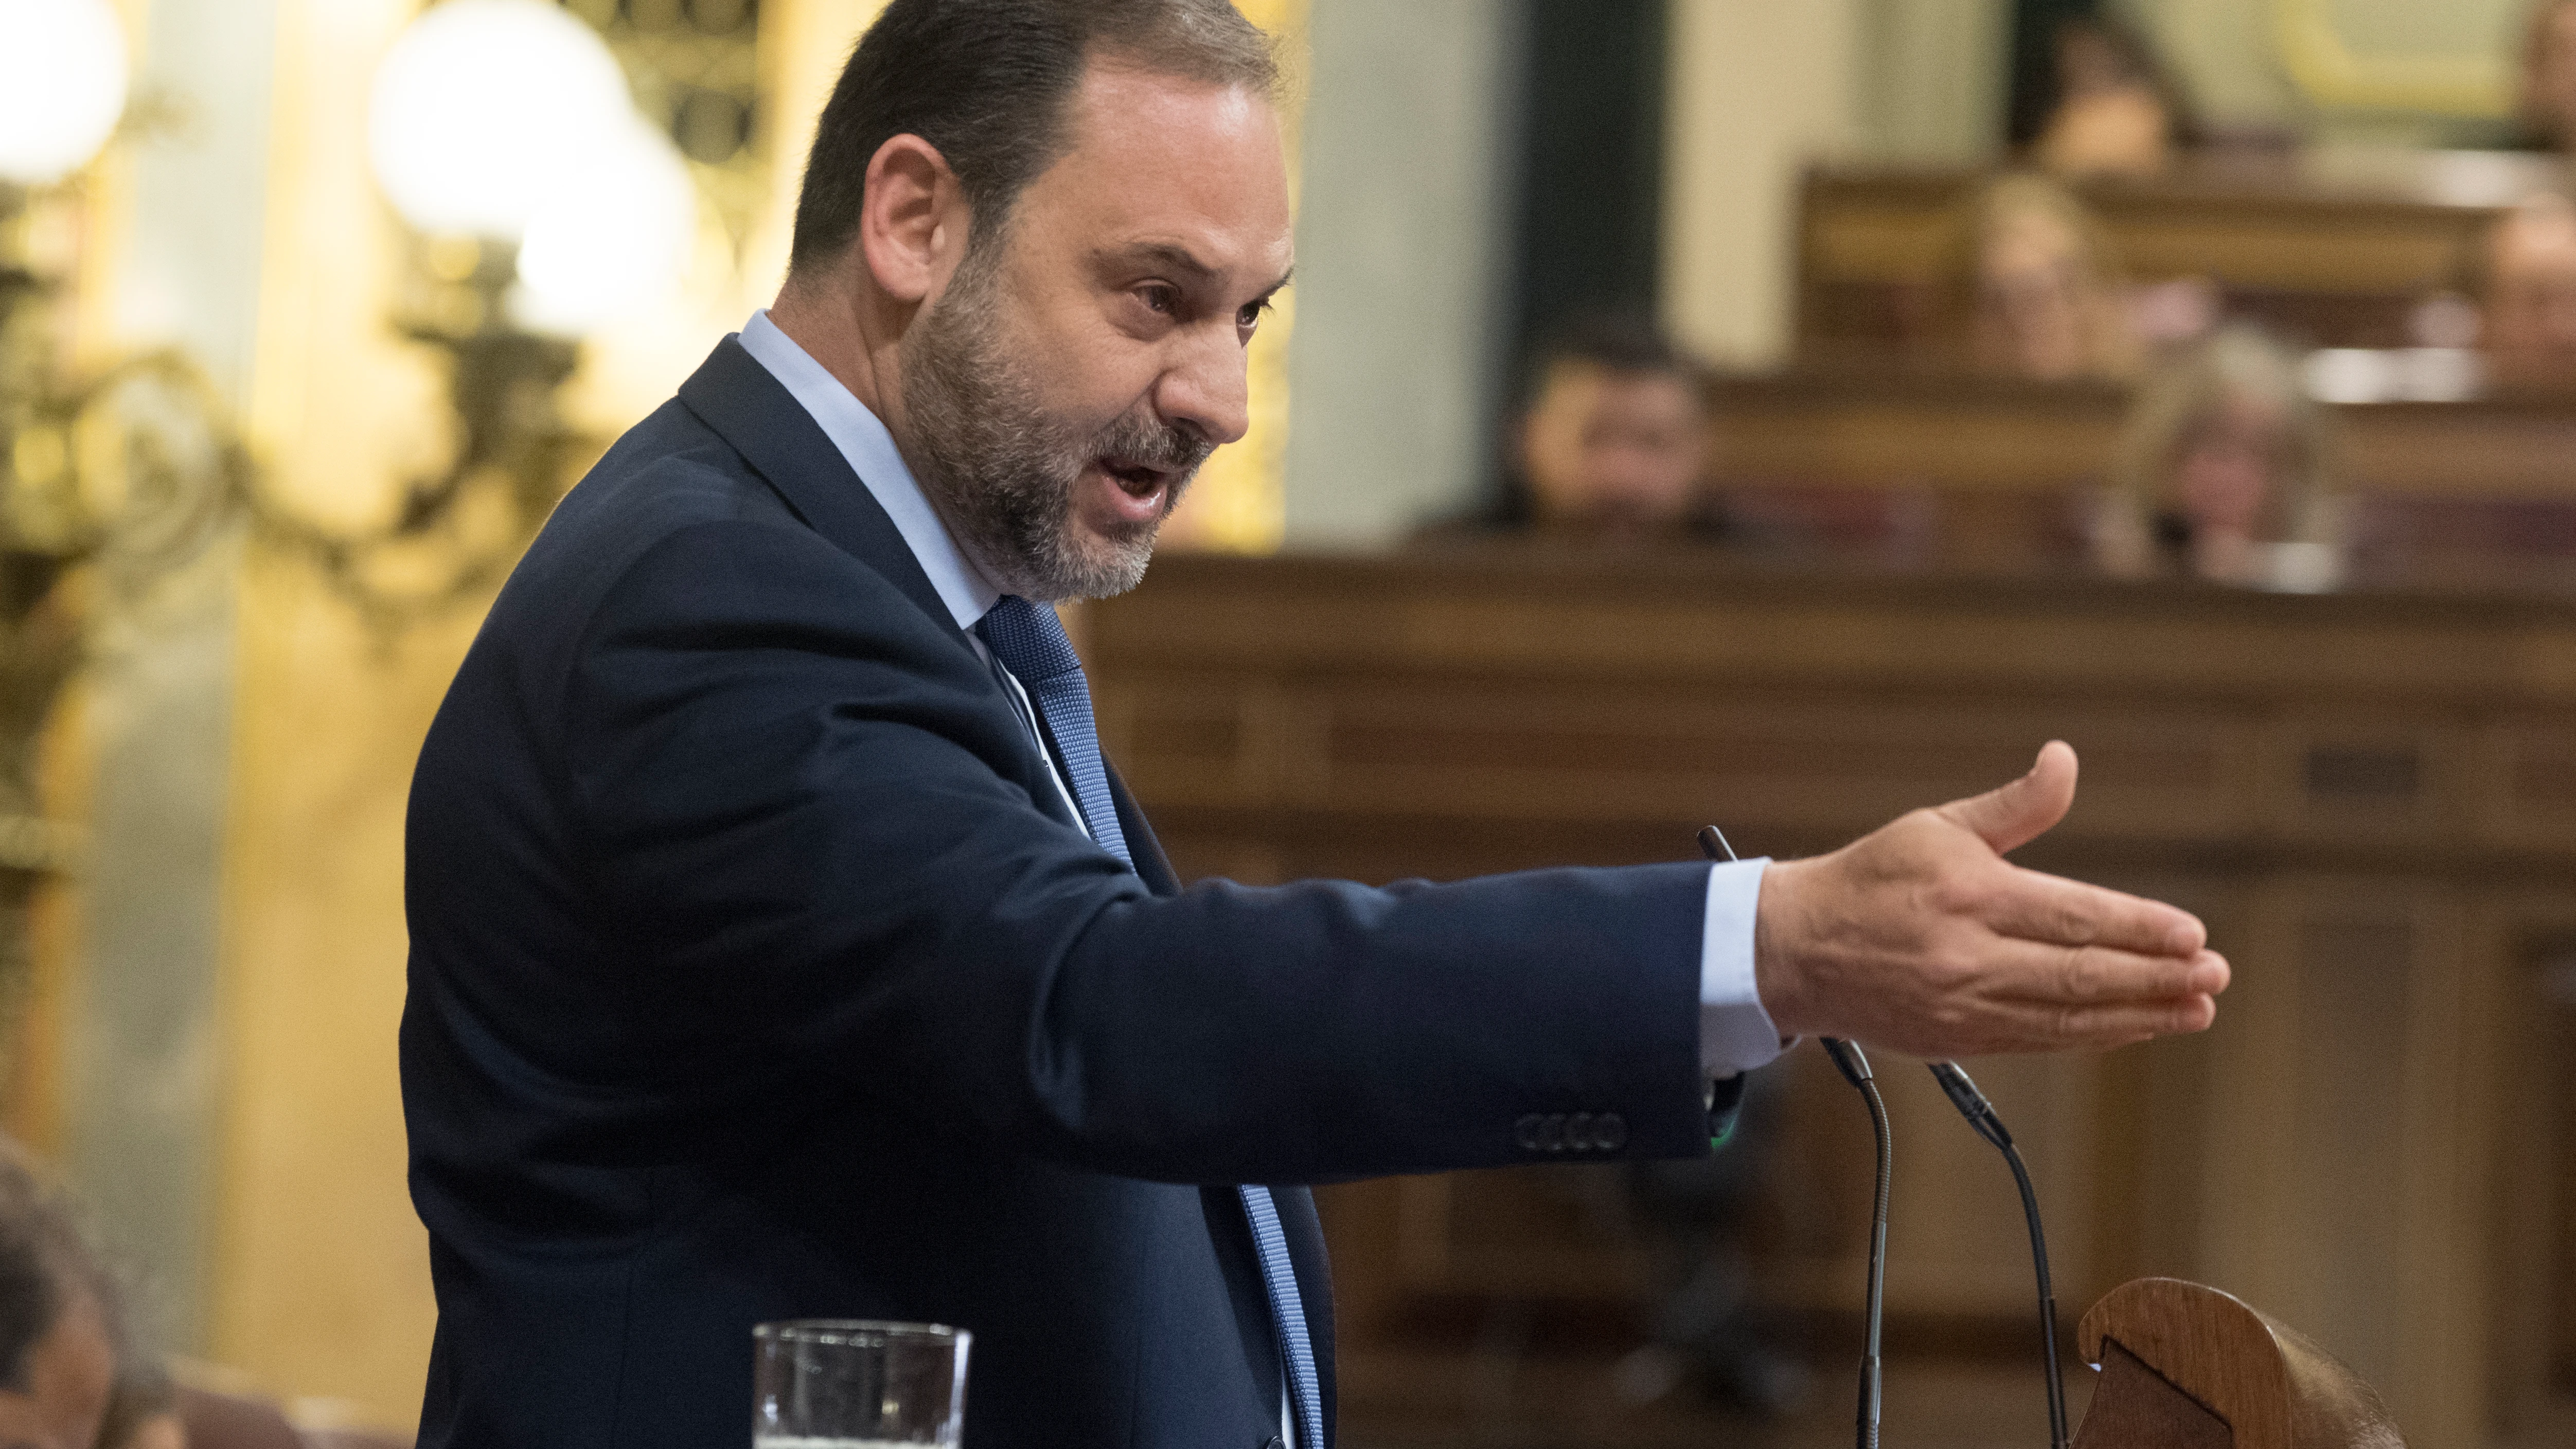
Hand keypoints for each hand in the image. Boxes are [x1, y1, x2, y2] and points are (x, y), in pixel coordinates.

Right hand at [1751, 741, 2228, 1055]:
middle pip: (2081, 974)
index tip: (2192, 934)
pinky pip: (2042, 1042)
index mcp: (1969, 895)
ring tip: (2196, 1008)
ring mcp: (1964, 1006)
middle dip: (2157, 978)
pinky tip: (2136, 1026)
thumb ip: (2014, 806)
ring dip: (2142, 1015)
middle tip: (2213, 975)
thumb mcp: (1936, 825)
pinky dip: (2097, 1036)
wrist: (1797, 950)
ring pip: (2070, 1018)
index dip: (2139, 928)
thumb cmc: (1871, 879)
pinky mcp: (1959, 1040)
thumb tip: (2065, 759)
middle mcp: (1969, 957)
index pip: (2073, 916)